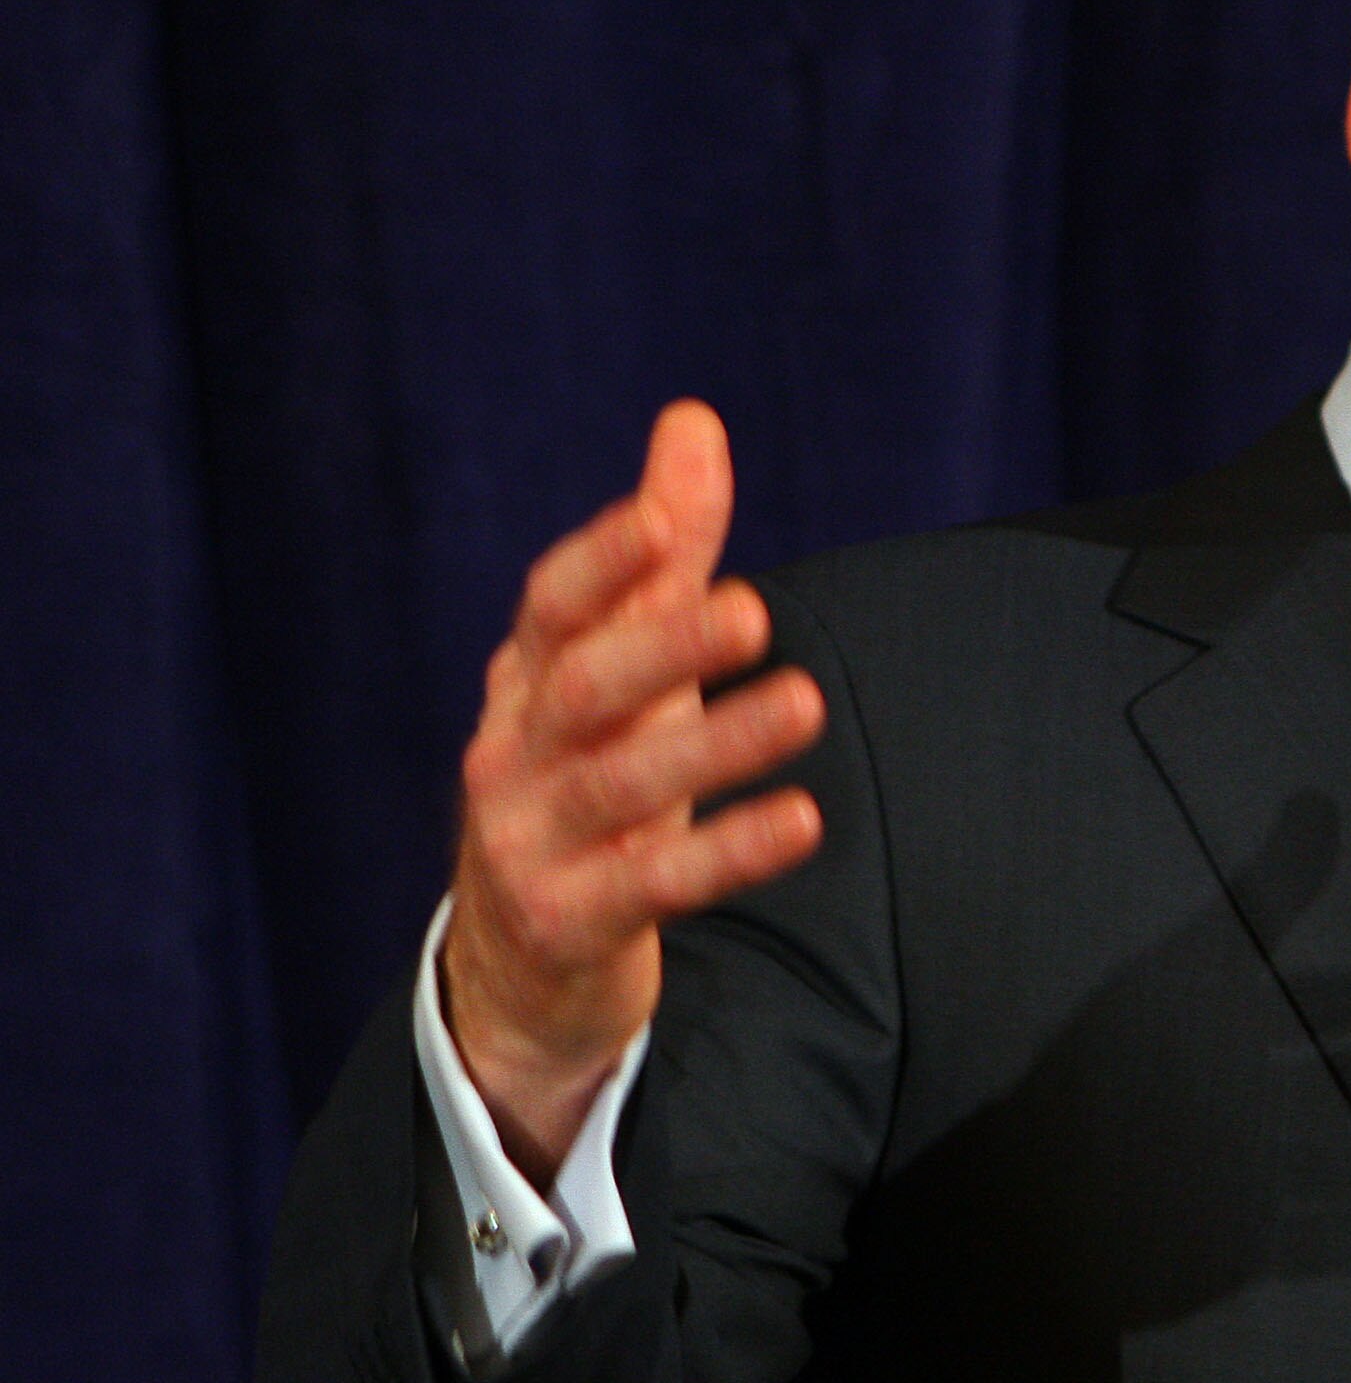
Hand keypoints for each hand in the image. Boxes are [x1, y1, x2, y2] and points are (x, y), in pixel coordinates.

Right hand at [441, 400, 826, 1182]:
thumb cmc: (590, 776)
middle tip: (751, 610)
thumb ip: (664, 554)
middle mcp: (513, 752)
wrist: (518, 961)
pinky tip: (802, 820)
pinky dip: (728, 852)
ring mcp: (528, 842)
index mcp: (528, 680)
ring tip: (805, 703)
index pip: (553, 605)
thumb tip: (693, 420)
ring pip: (618, 785)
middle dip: (663, 644)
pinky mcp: (566, 922)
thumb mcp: (626, 668)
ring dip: (714, 744)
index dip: (605, 560)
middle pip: (584, 687)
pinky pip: (652, 884)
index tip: (664, 515)